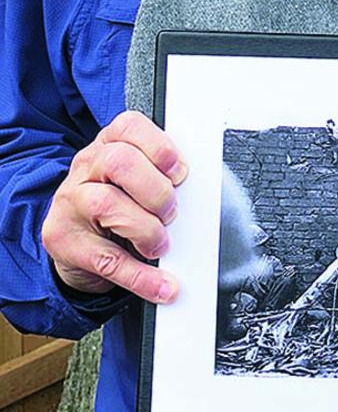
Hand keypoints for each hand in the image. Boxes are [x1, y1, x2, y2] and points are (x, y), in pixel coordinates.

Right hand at [41, 110, 187, 304]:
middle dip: (156, 190)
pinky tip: (160, 285)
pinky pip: (107, 260)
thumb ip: (159, 176)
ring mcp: (70, 203)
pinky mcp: (64, 241)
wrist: (73, 242)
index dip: (160, 148)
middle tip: (170, 212)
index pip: (129, 127)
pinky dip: (141, 276)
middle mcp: (85, 168)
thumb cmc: (114, 203)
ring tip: (160, 244)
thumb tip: (199, 190)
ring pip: (108, 204)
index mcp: (107, 145)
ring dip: (147, 228)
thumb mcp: (132, 181)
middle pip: (119, 162)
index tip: (180, 172)